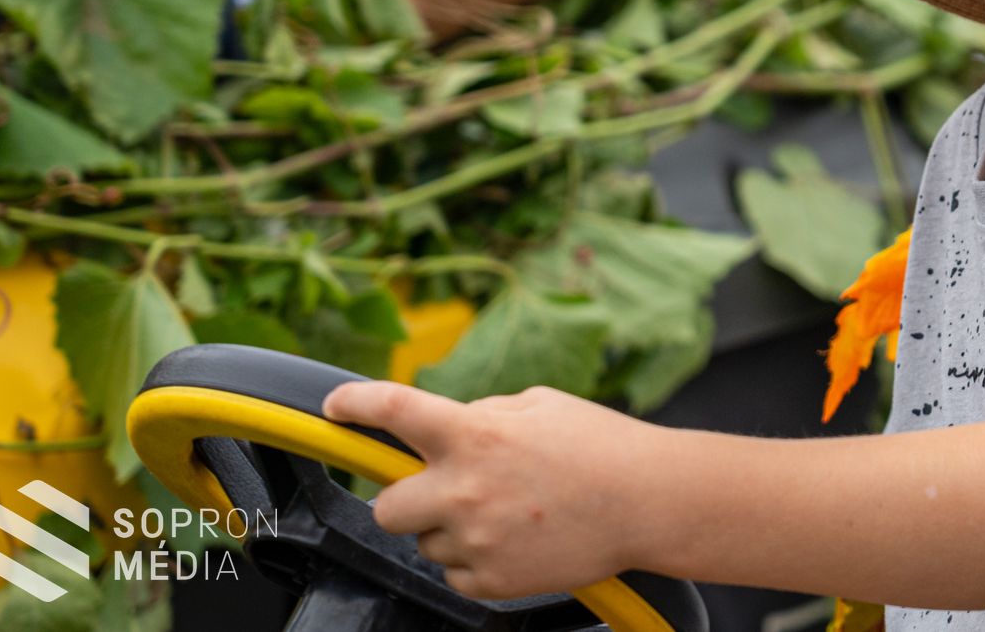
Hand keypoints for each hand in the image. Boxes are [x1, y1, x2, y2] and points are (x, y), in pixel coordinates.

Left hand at [322, 379, 662, 600]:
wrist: (649, 502)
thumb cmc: (601, 445)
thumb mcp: (539, 405)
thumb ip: (483, 416)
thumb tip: (449, 428)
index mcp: (474, 434)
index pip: (394, 411)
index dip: (355, 404)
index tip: (336, 406)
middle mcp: (464, 489)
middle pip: (386, 506)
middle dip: (407, 498)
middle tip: (443, 490)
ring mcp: (475, 541)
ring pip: (426, 542)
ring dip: (451, 528)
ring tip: (507, 513)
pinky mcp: (491, 580)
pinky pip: (455, 573)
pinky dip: (477, 559)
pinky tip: (517, 538)